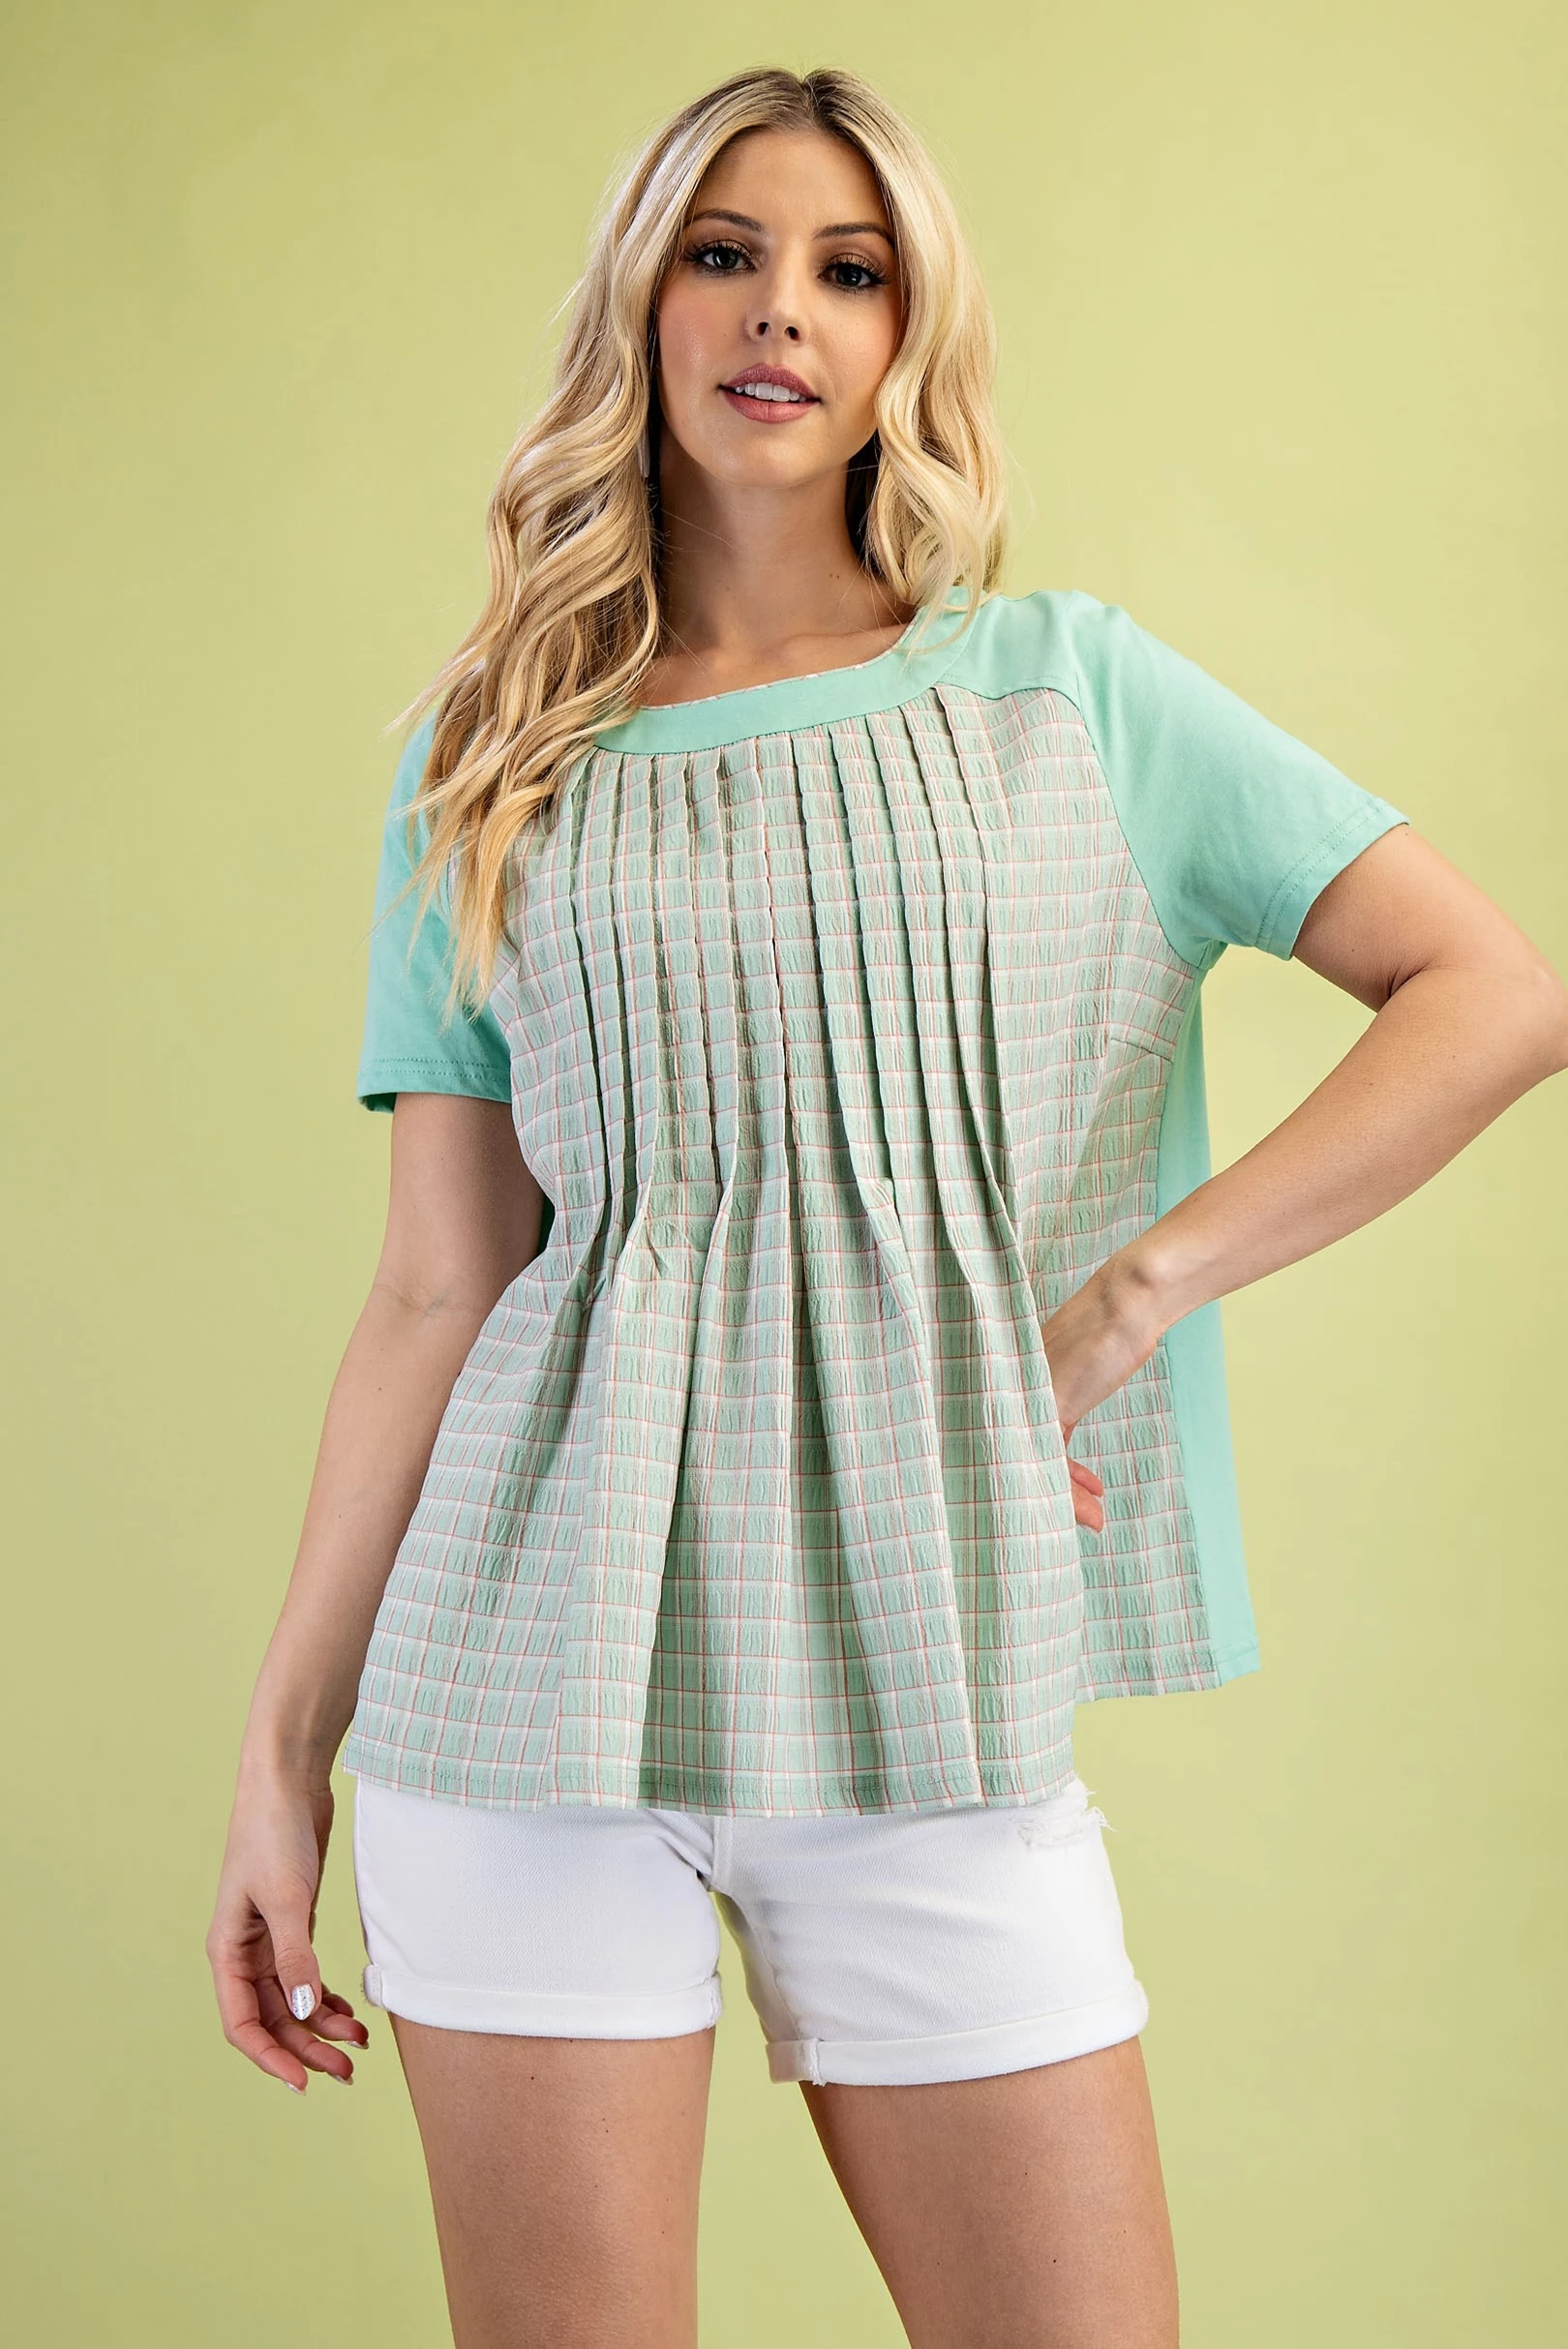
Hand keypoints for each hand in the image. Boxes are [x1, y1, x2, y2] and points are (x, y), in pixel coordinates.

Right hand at [207, 1773, 369, 2094]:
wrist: (288, 1781)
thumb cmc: (274, 1833)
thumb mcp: (287, 1898)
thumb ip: (296, 1957)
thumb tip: (306, 2013)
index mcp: (227, 1952)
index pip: (243, 2024)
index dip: (271, 2058)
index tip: (304, 2083)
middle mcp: (245, 1953)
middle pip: (273, 2020)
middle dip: (306, 2049)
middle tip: (347, 2072)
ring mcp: (270, 1939)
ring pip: (293, 2001)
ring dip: (321, 2027)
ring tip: (358, 2045)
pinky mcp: (295, 1922)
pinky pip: (308, 1976)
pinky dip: (326, 1997)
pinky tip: (350, 2013)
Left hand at [1039, 1254, 1167, 1533]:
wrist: (1129, 1300)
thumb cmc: (1111, 1329)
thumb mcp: (1081, 1369)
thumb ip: (1064, 1392)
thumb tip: (1062, 1418)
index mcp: (1015, 1380)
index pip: (1015, 1440)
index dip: (1044, 1473)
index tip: (1075, 1488)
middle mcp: (1014, 1390)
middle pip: (1019, 1458)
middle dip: (1051, 1495)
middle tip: (1081, 1518)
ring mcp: (1028, 1396)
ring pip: (1034, 1463)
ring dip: (1066, 1499)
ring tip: (1094, 1520)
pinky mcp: (1050, 1402)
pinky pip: (1051, 1458)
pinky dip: (1071, 1485)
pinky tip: (1092, 1498)